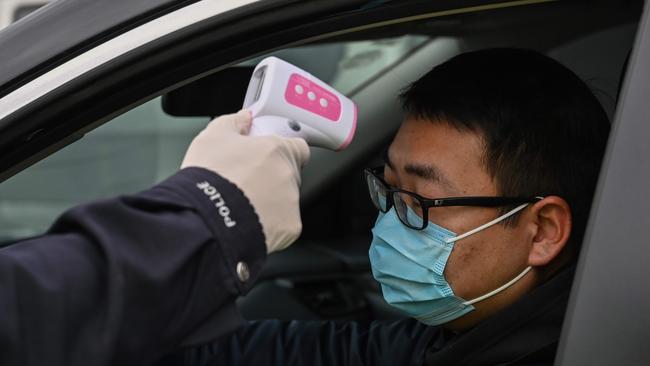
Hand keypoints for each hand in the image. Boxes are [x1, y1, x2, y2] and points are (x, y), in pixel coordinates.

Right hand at [181, 110, 309, 252]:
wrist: (206, 219)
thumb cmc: (210, 178)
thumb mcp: (213, 137)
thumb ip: (234, 122)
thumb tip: (245, 118)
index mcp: (276, 149)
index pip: (298, 146)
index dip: (283, 150)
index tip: (269, 156)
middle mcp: (289, 175)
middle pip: (289, 175)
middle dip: (272, 178)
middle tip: (247, 182)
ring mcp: (291, 203)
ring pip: (286, 200)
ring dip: (271, 202)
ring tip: (243, 204)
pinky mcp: (290, 228)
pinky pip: (284, 225)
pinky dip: (271, 225)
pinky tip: (249, 221)